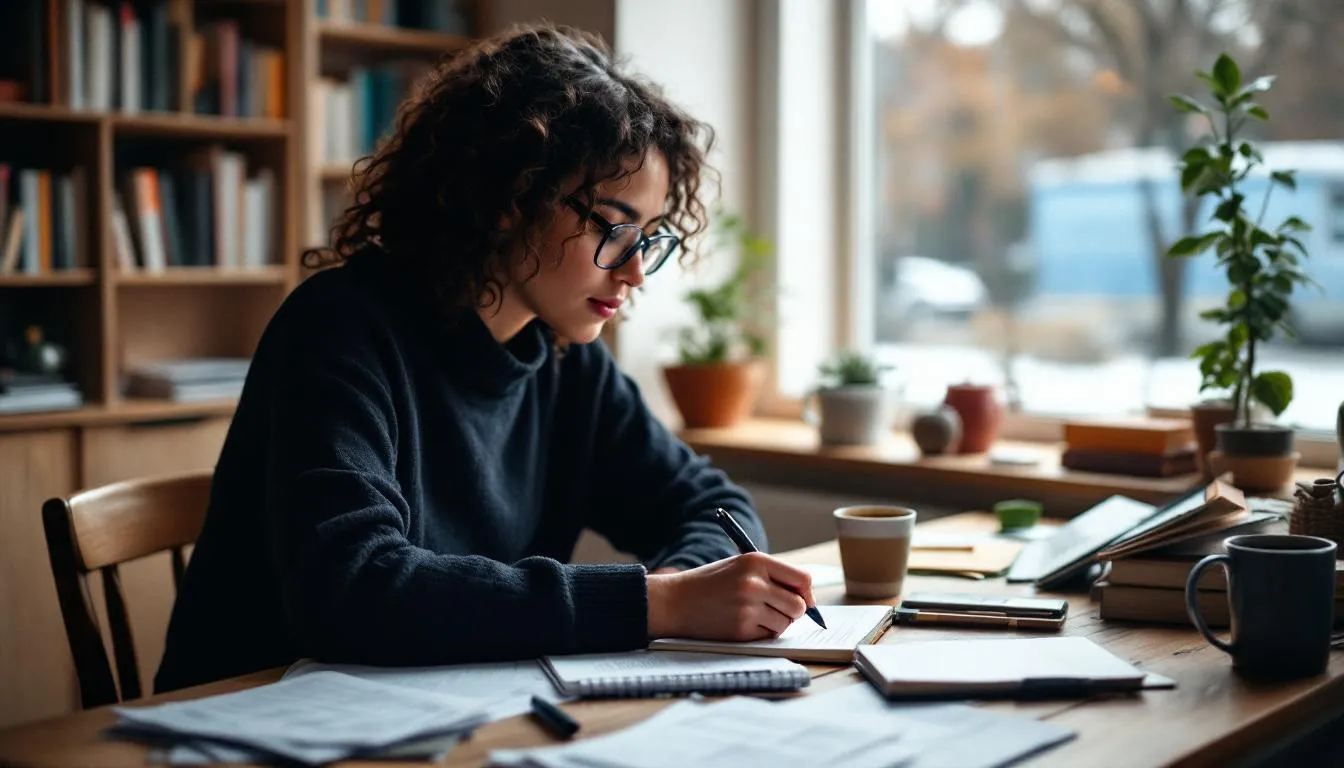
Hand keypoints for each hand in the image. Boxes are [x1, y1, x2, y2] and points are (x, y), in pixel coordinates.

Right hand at [646, 552, 815, 640]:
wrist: (675, 600)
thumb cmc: (710, 584)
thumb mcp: (740, 567)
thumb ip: (772, 577)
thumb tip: (807, 601)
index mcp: (756, 561)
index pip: (802, 579)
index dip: (807, 593)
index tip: (804, 601)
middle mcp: (754, 583)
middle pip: (798, 605)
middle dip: (792, 612)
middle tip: (776, 611)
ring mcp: (748, 607)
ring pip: (786, 624)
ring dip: (776, 624)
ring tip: (754, 616)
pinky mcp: (741, 629)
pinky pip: (768, 636)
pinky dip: (761, 633)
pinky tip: (741, 623)